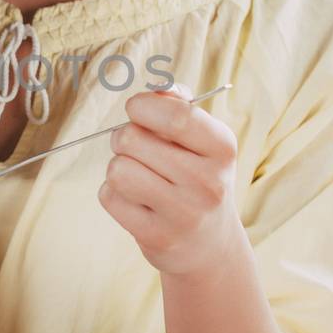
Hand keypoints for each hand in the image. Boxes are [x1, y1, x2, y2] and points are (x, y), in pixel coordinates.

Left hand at [98, 86, 240, 274]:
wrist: (209, 245)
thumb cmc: (198, 177)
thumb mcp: (203, 140)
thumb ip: (179, 105)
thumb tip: (158, 87)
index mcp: (222, 148)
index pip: (176, 116)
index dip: (143, 106)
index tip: (136, 109)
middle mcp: (208, 182)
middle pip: (132, 139)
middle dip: (123, 136)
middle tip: (135, 149)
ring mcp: (184, 213)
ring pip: (117, 169)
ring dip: (118, 167)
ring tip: (136, 175)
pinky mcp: (158, 237)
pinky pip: (110, 197)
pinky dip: (113, 194)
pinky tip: (135, 201)